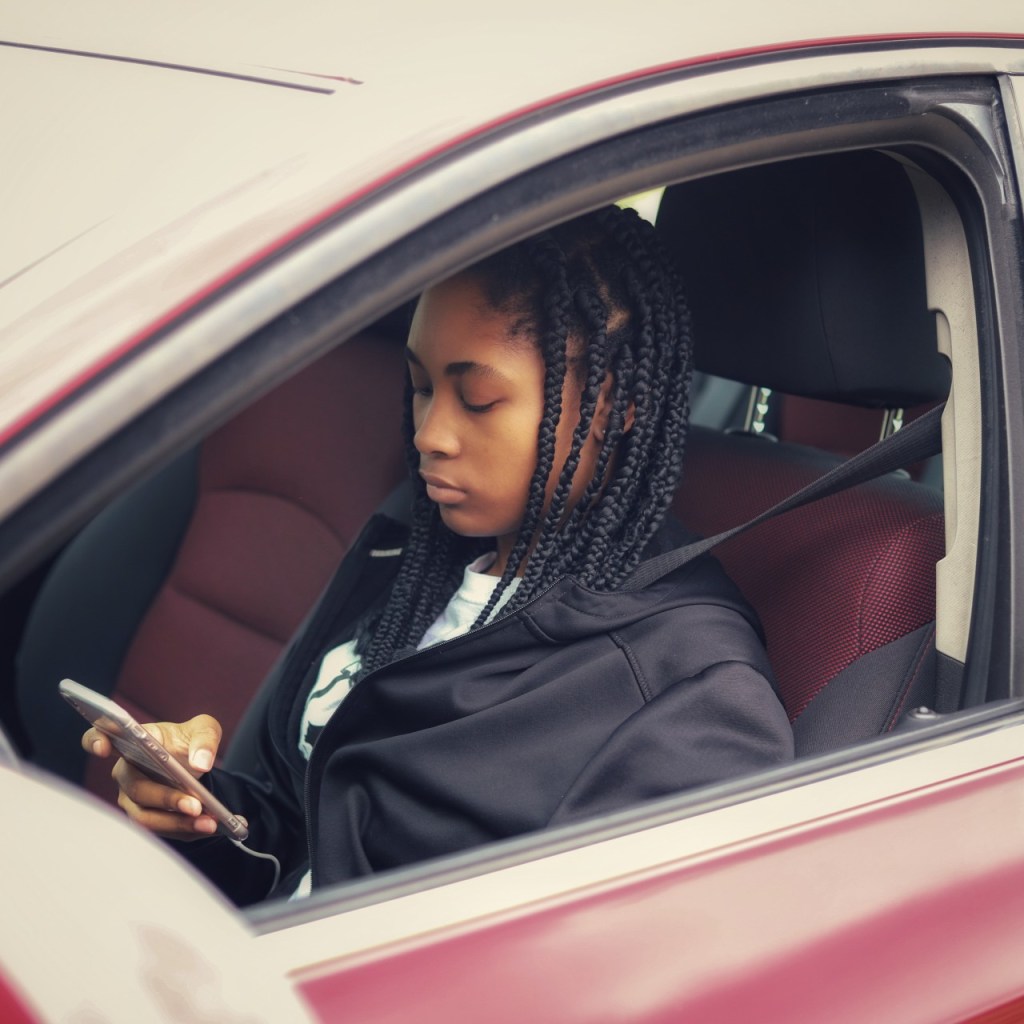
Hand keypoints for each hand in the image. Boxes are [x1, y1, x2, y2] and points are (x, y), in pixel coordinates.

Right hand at [82, 715, 232, 840]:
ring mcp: (131, 798)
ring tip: (208, 822)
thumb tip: (201, 762)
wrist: (197, 766)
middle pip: (136, 788)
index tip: (103, 747)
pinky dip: (185, 830)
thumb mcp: (205, 730)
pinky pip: (161, 829)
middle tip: (196, 805)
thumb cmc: (190, 742)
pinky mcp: (145, 818)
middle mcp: (125, 771)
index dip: (96, 741)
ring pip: (145, 816)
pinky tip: (209, 827)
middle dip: (167, 799)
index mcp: (132, 742)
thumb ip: (204, 739)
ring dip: (177, 822)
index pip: (103, 735)